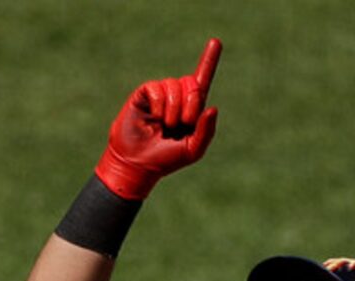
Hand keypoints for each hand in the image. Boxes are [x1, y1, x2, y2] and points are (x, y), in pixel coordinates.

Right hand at [96, 38, 221, 200]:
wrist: (138, 164)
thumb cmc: (165, 160)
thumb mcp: (192, 151)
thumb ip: (206, 132)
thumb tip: (212, 108)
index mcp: (190, 109)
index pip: (202, 81)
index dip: (209, 61)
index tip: (216, 42)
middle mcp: (176, 97)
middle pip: (192, 84)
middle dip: (192, 103)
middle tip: (184, 123)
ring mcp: (160, 94)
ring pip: (175, 85)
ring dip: (174, 109)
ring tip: (165, 125)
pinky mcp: (144, 93)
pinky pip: (157, 88)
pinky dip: (160, 105)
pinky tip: (155, 118)